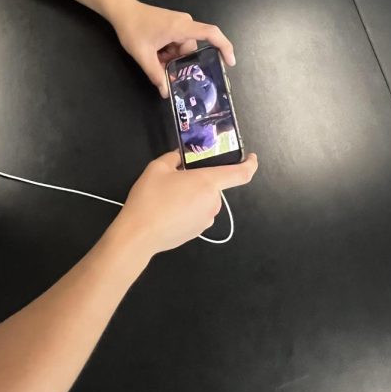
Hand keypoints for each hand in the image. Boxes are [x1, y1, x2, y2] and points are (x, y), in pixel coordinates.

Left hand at [108, 0, 234, 97]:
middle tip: (162, 68)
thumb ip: (156, 74)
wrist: (122, 10)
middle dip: (178, 62)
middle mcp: (185, 23)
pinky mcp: (173, 24)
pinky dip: (168, 51)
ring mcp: (179, 23)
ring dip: (171, 57)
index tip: (230, 62)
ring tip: (154, 58)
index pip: (211, 34)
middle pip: (191, 49)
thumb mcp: (143, 56)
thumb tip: (165, 92)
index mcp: (182, 27)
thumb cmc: (133, 29)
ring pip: (182, 48)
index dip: (224, 47)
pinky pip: (177, 42)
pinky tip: (155, 53)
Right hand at [112, 151, 257, 256]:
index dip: (250, 164)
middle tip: (176, 181)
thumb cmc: (150, 198)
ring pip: (204, 201)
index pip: (240, 174)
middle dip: (199, 182)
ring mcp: (206, 220)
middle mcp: (213, 202)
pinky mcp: (197, 232)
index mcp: (208, 182)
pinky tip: (168, 212)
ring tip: (167, 198)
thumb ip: (172, 158)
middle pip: (213, 187)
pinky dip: (187, 211)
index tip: (251, 158)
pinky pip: (197, 215)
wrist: (139, 234)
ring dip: (192, 197)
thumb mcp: (157, 168)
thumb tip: (179, 157)